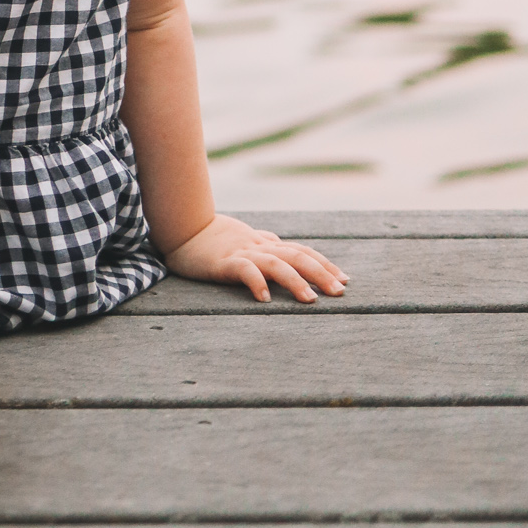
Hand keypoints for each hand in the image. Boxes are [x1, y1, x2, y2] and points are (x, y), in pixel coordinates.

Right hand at [161, 215, 347, 303]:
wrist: (182, 228)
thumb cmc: (213, 238)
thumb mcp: (243, 239)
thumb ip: (262, 241)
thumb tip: (279, 243)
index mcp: (266, 244)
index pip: (302, 252)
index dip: (325, 264)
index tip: (345, 279)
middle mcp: (259, 247)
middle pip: (297, 257)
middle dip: (321, 273)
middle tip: (340, 291)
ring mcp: (242, 253)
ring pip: (276, 263)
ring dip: (296, 281)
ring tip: (310, 300)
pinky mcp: (224, 262)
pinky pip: (244, 271)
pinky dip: (256, 283)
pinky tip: (266, 299)